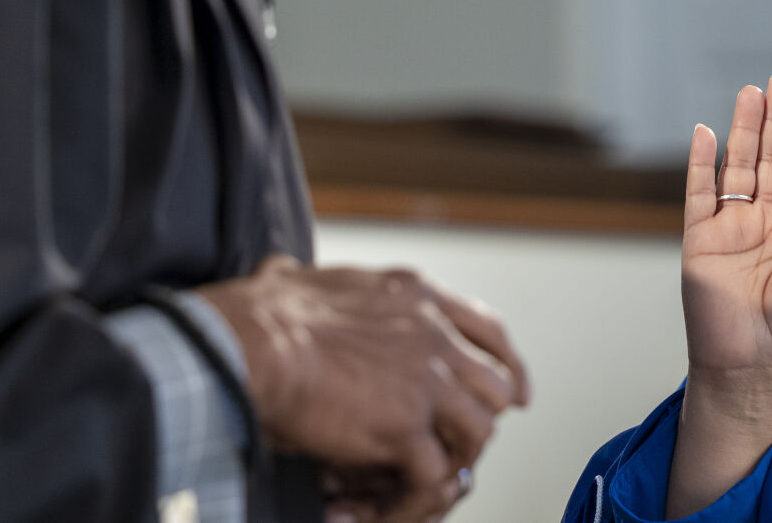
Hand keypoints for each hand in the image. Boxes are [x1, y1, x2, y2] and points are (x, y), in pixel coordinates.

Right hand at [197, 258, 527, 521]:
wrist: (254, 343)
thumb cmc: (266, 313)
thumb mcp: (308, 277)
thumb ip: (314, 283)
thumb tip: (283, 270)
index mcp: (417, 297)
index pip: (489, 330)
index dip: (508, 365)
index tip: (516, 391)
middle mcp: (434, 335)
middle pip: (495, 384)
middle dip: (483, 417)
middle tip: (464, 442)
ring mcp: (426, 382)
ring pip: (478, 430)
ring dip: (456, 457)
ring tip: (430, 475)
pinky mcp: (405, 427)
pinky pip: (433, 474)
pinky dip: (418, 494)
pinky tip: (397, 500)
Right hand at [681, 73, 771, 398]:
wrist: (749, 369)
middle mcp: (766, 222)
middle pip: (771, 158)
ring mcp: (732, 228)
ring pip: (738, 166)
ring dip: (743, 129)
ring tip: (750, 93)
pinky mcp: (700, 240)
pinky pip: (700, 193)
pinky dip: (702, 163)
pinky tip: (707, 132)